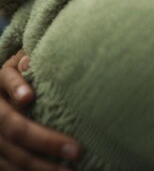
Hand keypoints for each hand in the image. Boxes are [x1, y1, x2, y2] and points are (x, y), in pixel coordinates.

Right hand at [0, 51, 79, 170]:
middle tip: (77, 150)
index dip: (16, 87)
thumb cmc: (28, 72)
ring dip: (40, 166)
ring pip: (10, 154)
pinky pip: (8, 169)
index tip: (29, 97)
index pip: (4, 80)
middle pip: (13, 127)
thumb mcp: (26, 61)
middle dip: (44, 140)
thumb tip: (30, 61)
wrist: (3, 93)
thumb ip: (31, 61)